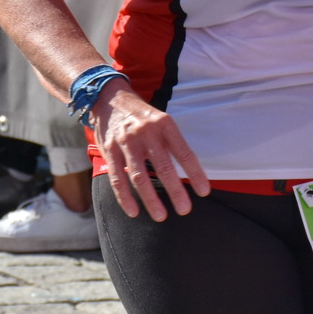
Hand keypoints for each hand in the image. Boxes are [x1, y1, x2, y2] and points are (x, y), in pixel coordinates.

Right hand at [89, 82, 210, 220]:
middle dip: (175, 191)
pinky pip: (117, 179)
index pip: (184, 152)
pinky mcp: (109, 150)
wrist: (108, 97)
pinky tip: (133, 211)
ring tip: (161, 216)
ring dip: (151, 200)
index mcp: (164, 124)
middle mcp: (146, 132)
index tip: (204, 192)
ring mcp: (126, 142)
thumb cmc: (141, 115)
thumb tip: (189, 170)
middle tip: (185, 210)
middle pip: (163, 167)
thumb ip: (171, 142)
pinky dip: (125, 198)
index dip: (195, 173)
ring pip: (139, 177)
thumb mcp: (160, 119)